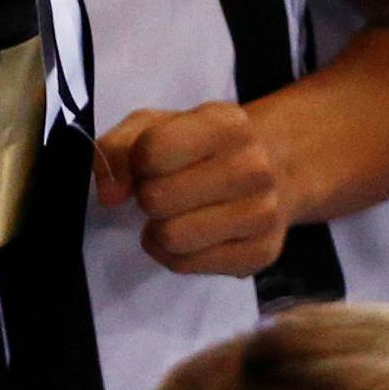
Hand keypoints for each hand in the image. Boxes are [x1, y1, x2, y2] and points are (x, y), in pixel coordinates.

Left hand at [95, 102, 289, 275]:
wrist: (278, 165)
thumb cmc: (205, 145)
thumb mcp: (161, 125)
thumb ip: (119, 147)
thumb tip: (110, 194)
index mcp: (229, 124)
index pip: (152, 151)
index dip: (140, 161)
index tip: (155, 163)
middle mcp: (254, 166)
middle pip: (157, 199)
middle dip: (150, 198)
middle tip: (167, 191)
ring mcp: (264, 212)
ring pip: (171, 238)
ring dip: (160, 229)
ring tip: (177, 214)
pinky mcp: (263, 252)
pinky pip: (186, 265)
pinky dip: (176, 254)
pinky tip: (193, 235)